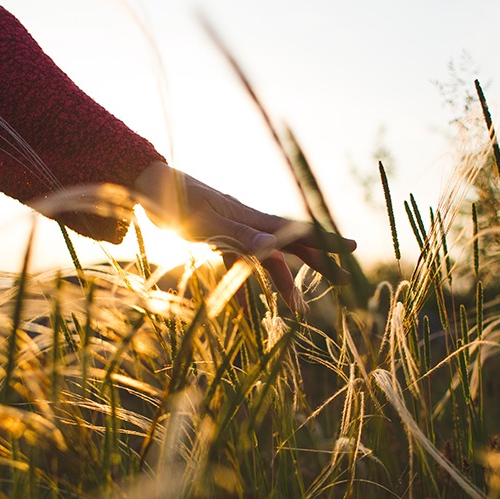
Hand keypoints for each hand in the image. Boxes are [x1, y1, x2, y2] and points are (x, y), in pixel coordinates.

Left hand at [132, 161, 355, 311]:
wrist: (147, 186)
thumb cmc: (177, 203)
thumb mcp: (208, 223)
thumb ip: (241, 236)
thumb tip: (274, 248)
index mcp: (253, 218)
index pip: (298, 231)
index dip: (326, 241)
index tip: (353, 250)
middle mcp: (250, 223)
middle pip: (292, 246)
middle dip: (318, 264)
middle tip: (342, 281)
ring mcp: (235, 232)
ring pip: (268, 260)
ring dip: (283, 283)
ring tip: (298, 309)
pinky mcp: (218, 239)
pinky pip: (237, 266)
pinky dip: (243, 288)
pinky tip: (246, 311)